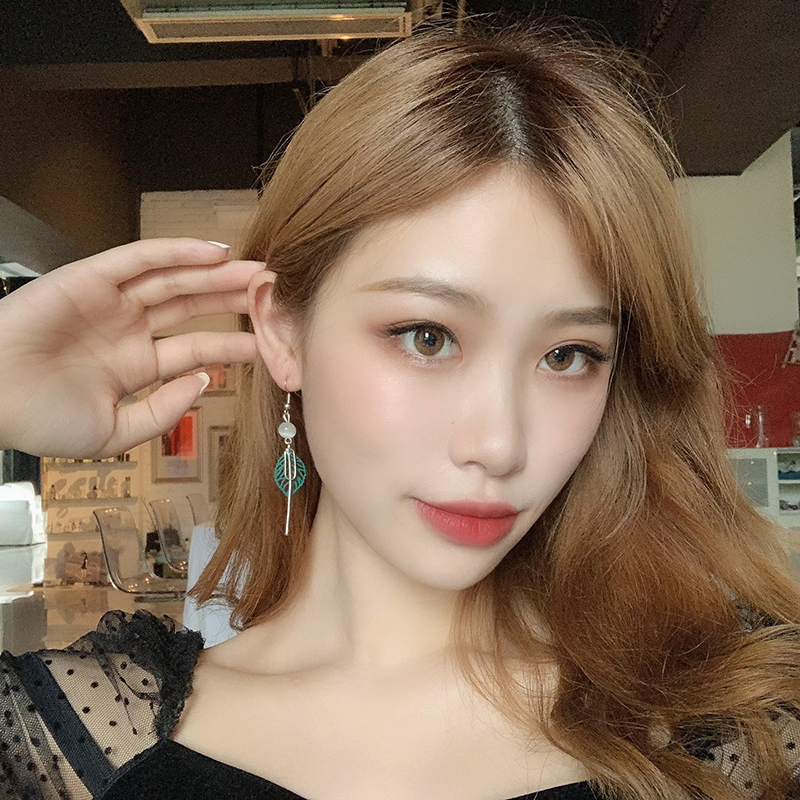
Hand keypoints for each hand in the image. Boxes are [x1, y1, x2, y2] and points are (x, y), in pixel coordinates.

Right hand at [0, 237, 264, 457]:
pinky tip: (213, 253)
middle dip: (231, 300)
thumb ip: (162, 411)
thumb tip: (203, 383)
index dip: (233, 345)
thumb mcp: (114, 432)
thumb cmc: (38, 420)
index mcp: (134, 364)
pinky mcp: (89, 278)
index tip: (271, 343)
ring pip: (174, 280)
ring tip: (255, 270)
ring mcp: (110, 302)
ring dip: (214, 273)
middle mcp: (127, 329)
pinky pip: (139, 259)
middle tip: (273, 294)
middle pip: (192, 307)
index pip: (195, 349)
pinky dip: (175, 252)